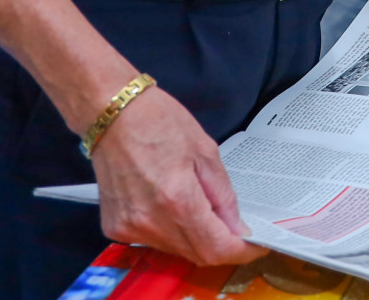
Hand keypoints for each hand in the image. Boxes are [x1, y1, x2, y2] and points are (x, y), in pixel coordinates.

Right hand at [92, 85, 265, 266]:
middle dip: (221, 244)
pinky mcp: (115, 228)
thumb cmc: (158, 121)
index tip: (256, 245)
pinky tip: (171, 205)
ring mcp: (129, 228)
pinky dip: (171, 230)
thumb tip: (237, 226)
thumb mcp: (205, 151)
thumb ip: (223, 195)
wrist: (111, 114)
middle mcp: (151, 222)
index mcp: (177, 200)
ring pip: (175, 250)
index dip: (241, 252)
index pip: (215, 248)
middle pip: (196, 254)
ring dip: (195, 237)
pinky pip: (153, 240)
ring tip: (200, 206)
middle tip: (235, 227)